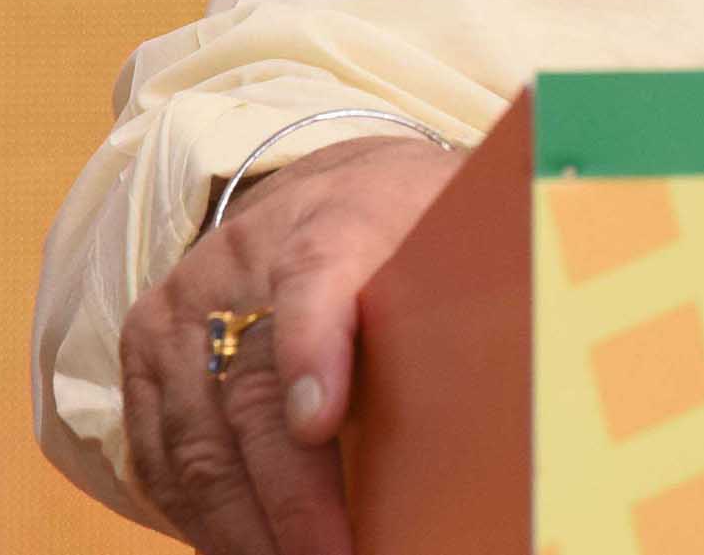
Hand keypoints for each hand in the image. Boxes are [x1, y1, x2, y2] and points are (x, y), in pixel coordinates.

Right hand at [115, 133, 460, 552]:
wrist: (325, 185)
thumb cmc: (409, 225)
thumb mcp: (456, 224)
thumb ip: (489, 274)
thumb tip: (557, 320)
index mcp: (333, 221)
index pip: (315, 278)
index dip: (314, 347)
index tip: (322, 420)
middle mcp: (241, 262)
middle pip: (253, 394)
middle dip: (293, 498)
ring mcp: (181, 310)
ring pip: (196, 443)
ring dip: (242, 528)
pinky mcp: (146, 353)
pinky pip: (159, 457)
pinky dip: (202, 519)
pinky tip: (245, 551)